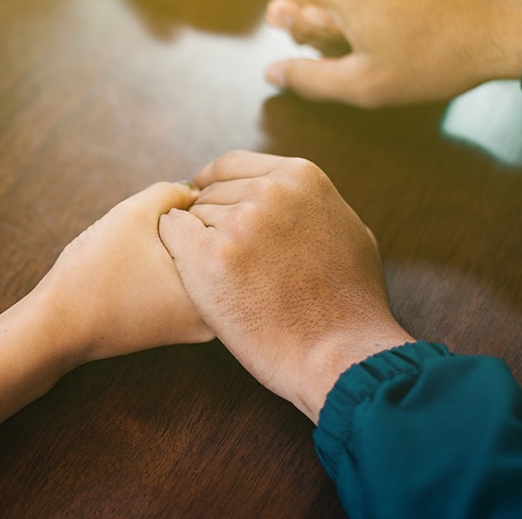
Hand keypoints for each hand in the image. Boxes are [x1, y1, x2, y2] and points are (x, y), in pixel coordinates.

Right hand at [31, 181, 213, 364]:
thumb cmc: (92, 273)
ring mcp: (198, 328)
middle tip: (140, 246)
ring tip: (134, 263)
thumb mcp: (132, 215)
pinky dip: (165, 272)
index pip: (214, 226)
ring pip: (193, 266)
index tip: (145, 232)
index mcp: (211, 290)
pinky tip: (134, 278)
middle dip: (178, 234)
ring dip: (170, 252)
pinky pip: (183, 286)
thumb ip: (171, 192)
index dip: (176, 214)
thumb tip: (194, 191)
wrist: (58, 325)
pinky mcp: (180, 330)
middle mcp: (213, 317)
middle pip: (207, 248)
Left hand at [159, 151, 412, 419]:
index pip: (233, 165)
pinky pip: (171, 234)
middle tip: (230, 262)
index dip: (218, 187)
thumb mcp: (350, 233)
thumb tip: (296, 197)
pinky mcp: (208, 256)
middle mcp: (269, 191)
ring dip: (198, 243)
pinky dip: (176, 253)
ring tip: (227, 281)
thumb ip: (315, 207)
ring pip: (192, 216)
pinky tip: (196, 278)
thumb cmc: (350, 305)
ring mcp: (239, 222)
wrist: (339, 355)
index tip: (213, 208)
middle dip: (213, 222)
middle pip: (212, 193)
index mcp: (301, 177)